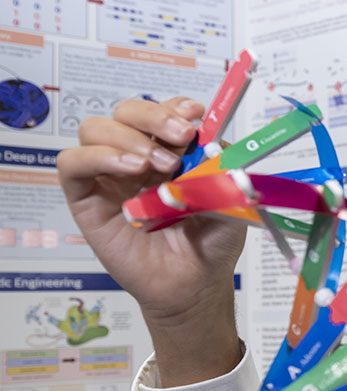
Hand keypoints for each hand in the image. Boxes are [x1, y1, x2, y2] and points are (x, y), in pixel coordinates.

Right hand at [57, 97, 244, 384]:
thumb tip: (215, 145)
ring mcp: (109, 175)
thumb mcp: (231, 203)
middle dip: (154, 115)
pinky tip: (129, 170)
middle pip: (127, 111)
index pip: (163, 110)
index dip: (175, 105)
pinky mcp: (87, 198)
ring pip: (96, 128)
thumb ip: (224, 172)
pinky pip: (72, 164)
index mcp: (173, 149)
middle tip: (181, 136)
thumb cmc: (211, 242)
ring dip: (128, 137)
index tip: (196, 115)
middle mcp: (138, 156)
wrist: (194, 285)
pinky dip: (96, 156)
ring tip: (158, 165)